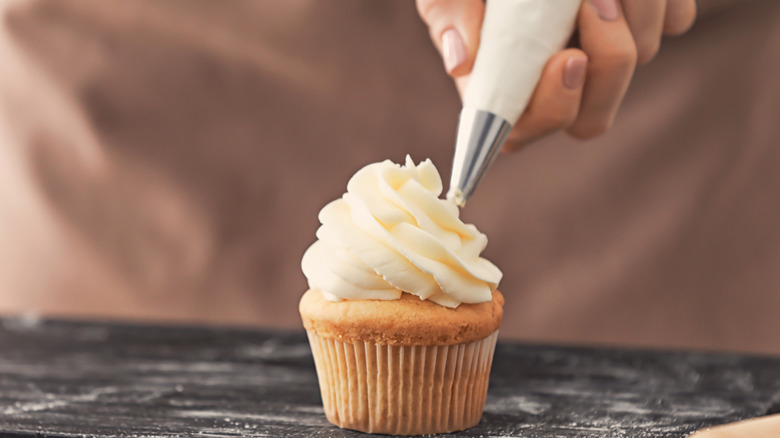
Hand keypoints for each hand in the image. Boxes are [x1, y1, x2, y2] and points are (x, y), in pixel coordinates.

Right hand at [417, 0, 696, 150]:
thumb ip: (449, 12)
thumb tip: (459, 62)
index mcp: (504, 81)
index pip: (526, 130)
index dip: (551, 108)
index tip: (568, 59)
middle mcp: (556, 79)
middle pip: (593, 117)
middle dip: (607, 63)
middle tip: (593, 4)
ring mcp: (605, 56)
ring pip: (643, 57)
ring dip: (631, 10)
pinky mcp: (647, 22)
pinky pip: (674, 21)